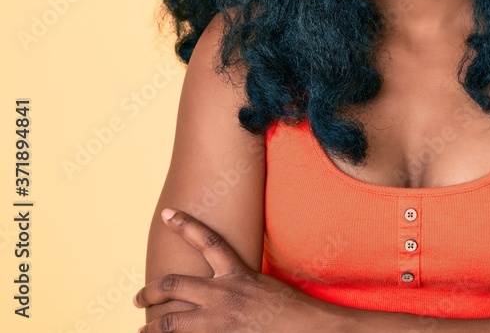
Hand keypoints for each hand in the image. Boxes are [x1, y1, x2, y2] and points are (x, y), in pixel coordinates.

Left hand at [134, 208, 331, 331]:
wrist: (306, 329)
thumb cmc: (288, 308)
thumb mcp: (262, 285)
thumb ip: (238, 281)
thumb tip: (219, 281)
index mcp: (236, 274)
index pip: (208, 240)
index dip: (186, 224)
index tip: (167, 213)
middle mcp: (222, 294)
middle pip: (173, 284)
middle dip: (149, 291)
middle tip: (137, 298)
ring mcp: (218, 320)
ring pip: (169, 322)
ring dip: (151, 327)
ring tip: (143, 329)